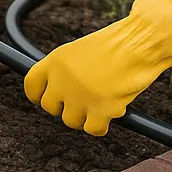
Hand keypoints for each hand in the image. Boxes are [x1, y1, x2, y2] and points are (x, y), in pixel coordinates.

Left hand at [24, 0, 171, 135]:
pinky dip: (102, 124)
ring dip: (85, 115)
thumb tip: (59, 91)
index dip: (38, 95)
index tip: (45, 99)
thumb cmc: (118, 43)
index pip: (31, 85)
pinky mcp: (100, 111)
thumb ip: (66, 70)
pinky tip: (111, 111)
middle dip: (65, 106)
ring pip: (71, 121)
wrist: (141, 42)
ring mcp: (80, 97)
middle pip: (50, 107)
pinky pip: (93, 129)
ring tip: (101, 100)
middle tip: (82, 100)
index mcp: (56, 60)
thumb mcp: (82, 50)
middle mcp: (63, 80)